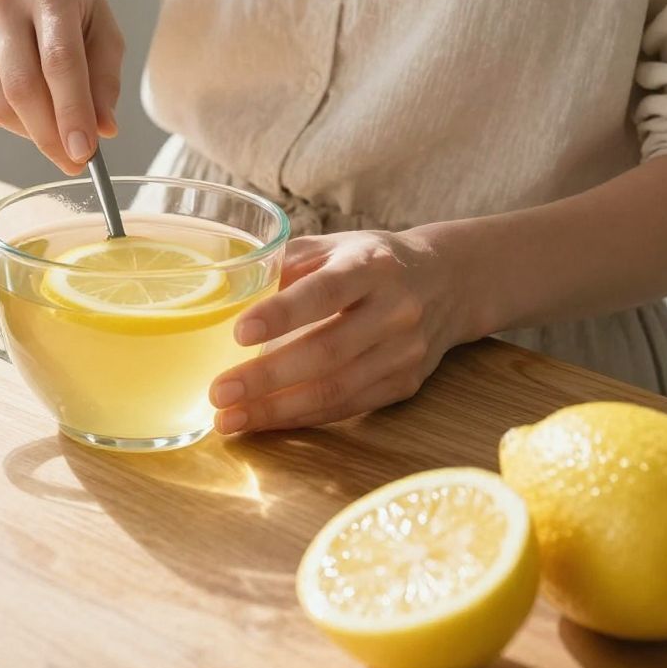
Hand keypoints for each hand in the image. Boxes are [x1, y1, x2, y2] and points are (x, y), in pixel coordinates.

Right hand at [0, 0, 123, 177]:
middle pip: (22, 88)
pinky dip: (8, 122)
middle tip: (73, 160)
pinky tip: (26, 107)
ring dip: (31, 131)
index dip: (72, 111)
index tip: (84, 153)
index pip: (60, 61)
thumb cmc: (68, 6)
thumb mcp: (102, 29)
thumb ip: (105, 80)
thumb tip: (102, 130)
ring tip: (53, 125)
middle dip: (50, 135)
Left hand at [209, 227, 471, 433]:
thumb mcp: (335, 246)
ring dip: (277, 410)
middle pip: (327, 351)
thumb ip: (287, 263)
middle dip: (268, 378)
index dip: (283, 313)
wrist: (448, 283)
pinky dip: (302, 418)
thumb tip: (228, 292)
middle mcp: (395, 310)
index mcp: (372, 266)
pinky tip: (264, 421)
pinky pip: (347, 408)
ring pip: (336, 390)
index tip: (239, 332)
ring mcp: (404, 352)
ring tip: (229, 419)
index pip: (326, 291)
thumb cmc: (372, 261)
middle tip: (218, 393)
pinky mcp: (405, 384)